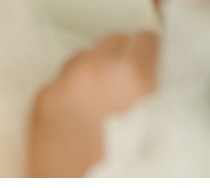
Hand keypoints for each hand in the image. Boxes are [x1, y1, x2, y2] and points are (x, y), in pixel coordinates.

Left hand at [28, 33, 160, 176]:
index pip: (148, 39)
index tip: (160, 76)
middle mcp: (93, 71)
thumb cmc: (132, 169)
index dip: (157, 61)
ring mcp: (61, 86)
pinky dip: (73, 92)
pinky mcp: (40, 103)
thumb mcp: (168, 129)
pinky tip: (84, 120)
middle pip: (115, 43)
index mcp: (132, 75)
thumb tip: (165, 72)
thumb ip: (167, 91)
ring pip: (86, 58)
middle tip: (135, 95)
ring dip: (98, 73)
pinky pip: (61, 80)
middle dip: (126, 63)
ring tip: (108, 107)